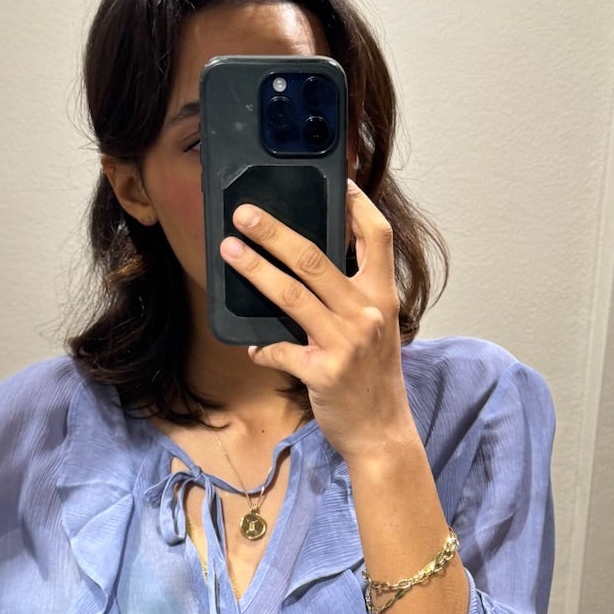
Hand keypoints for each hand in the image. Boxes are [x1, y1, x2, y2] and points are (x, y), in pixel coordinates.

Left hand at [220, 178, 417, 464]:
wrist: (383, 432)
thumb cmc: (375, 379)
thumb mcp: (376, 330)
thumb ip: (353, 297)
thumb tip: (308, 268)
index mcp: (382, 297)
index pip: (377, 237)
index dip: (357, 205)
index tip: (337, 181)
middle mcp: (366, 313)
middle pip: (315, 258)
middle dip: (274, 232)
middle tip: (244, 214)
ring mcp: (345, 342)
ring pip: (291, 295)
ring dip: (255, 269)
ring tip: (230, 250)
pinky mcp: (322, 371)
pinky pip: (280, 350)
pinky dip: (263, 347)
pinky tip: (253, 345)